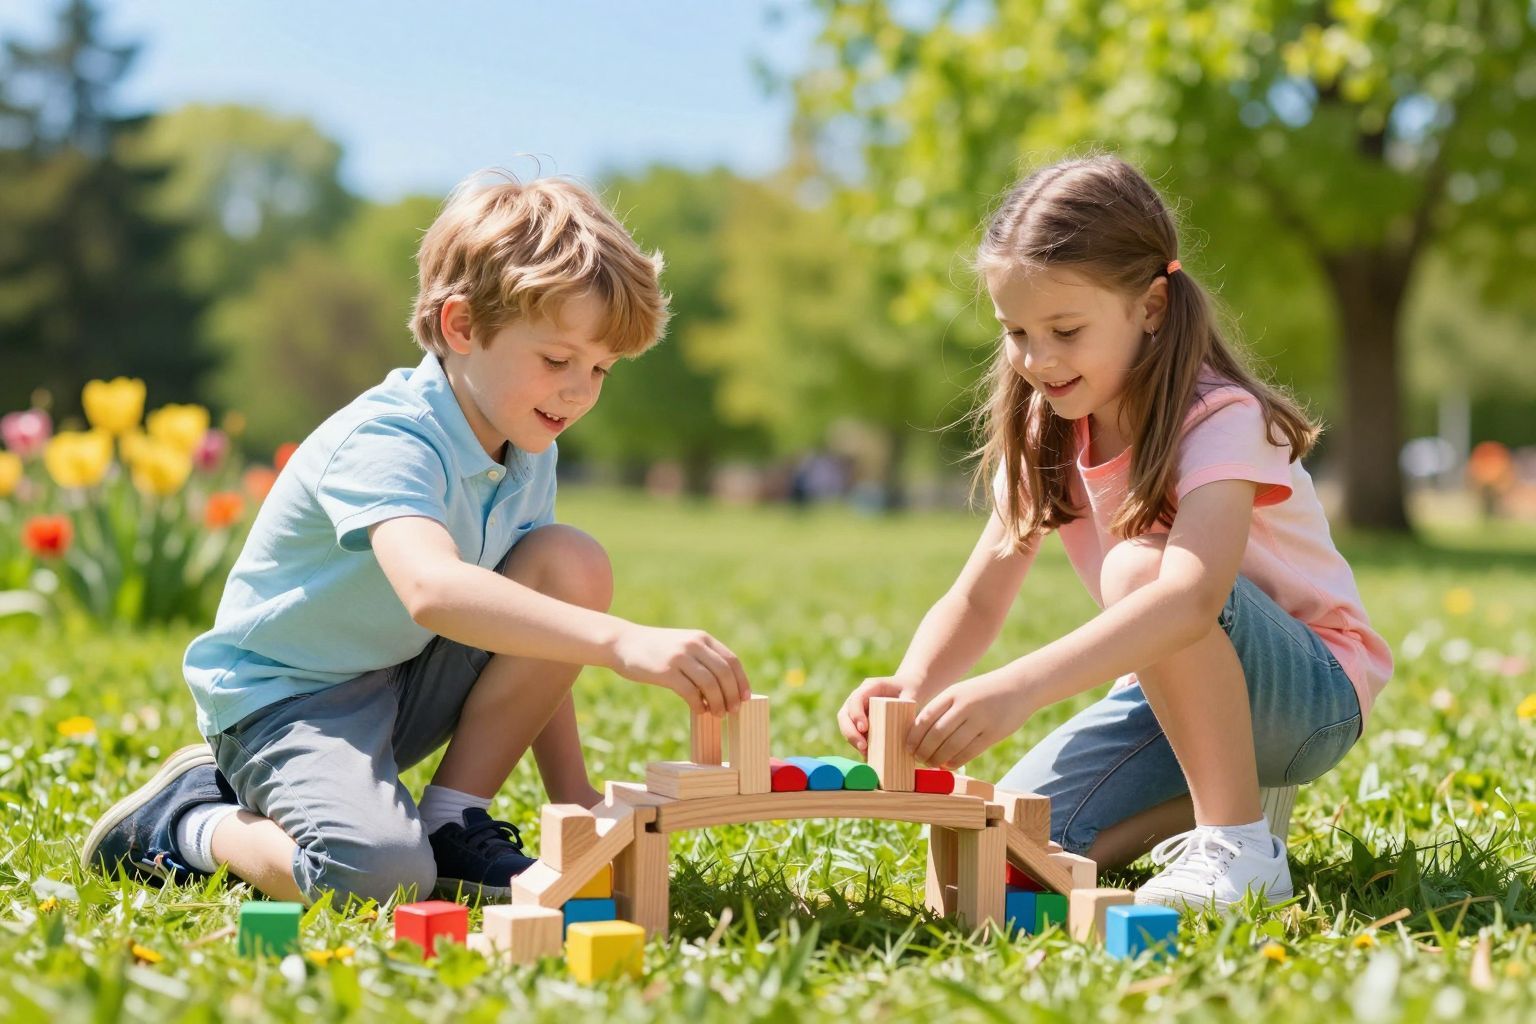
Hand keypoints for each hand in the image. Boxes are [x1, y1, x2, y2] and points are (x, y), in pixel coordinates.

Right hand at [610, 623, 749, 715]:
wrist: (624, 643)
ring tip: (717, 714)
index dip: (741, 681)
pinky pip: (690, 692)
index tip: (745, 697)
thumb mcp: (684, 645)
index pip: (732, 661)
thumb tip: (726, 686)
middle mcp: (694, 645)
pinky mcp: (666, 672)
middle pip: (724, 674)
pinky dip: (698, 705)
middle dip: (732, 695)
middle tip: (733, 711)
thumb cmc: (657, 650)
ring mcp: (679, 657)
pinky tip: (698, 710)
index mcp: (702, 638)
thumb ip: (703, 658)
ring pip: (710, 684)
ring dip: (718, 703)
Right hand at [837, 676, 916, 753]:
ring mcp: (858, 711)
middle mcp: (860, 698)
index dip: (856, 714)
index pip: (856, 699)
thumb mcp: (912, 693)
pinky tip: (869, 755)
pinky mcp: (861, 722)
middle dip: (850, 732)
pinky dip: (859, 745)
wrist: (908, 688)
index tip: (864, 728)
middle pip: (845, 715)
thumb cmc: (910, 688)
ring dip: (853, 741)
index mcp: (870, 687)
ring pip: (847, 726)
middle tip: (863, 747)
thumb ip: (908, 705)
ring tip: (866, 753)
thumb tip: (906, 726)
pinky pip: (855, 734)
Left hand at [908, 672, 1032, 768]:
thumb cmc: (984, 693)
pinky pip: (969, 752)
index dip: (914, 736)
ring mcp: (980, 719)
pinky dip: (955, 761)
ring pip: (952, 745)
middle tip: (918, 759)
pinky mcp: (993, 733)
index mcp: (953, 693)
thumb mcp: (961, 692)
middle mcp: (965, 705)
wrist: (1019, 686)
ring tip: (932, 764)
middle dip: (924, 751)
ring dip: (938, 759)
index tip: (908, 748)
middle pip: (936, 734)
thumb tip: (921, 736)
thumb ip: (943, 710)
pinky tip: (949, 765)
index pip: (926, 717)